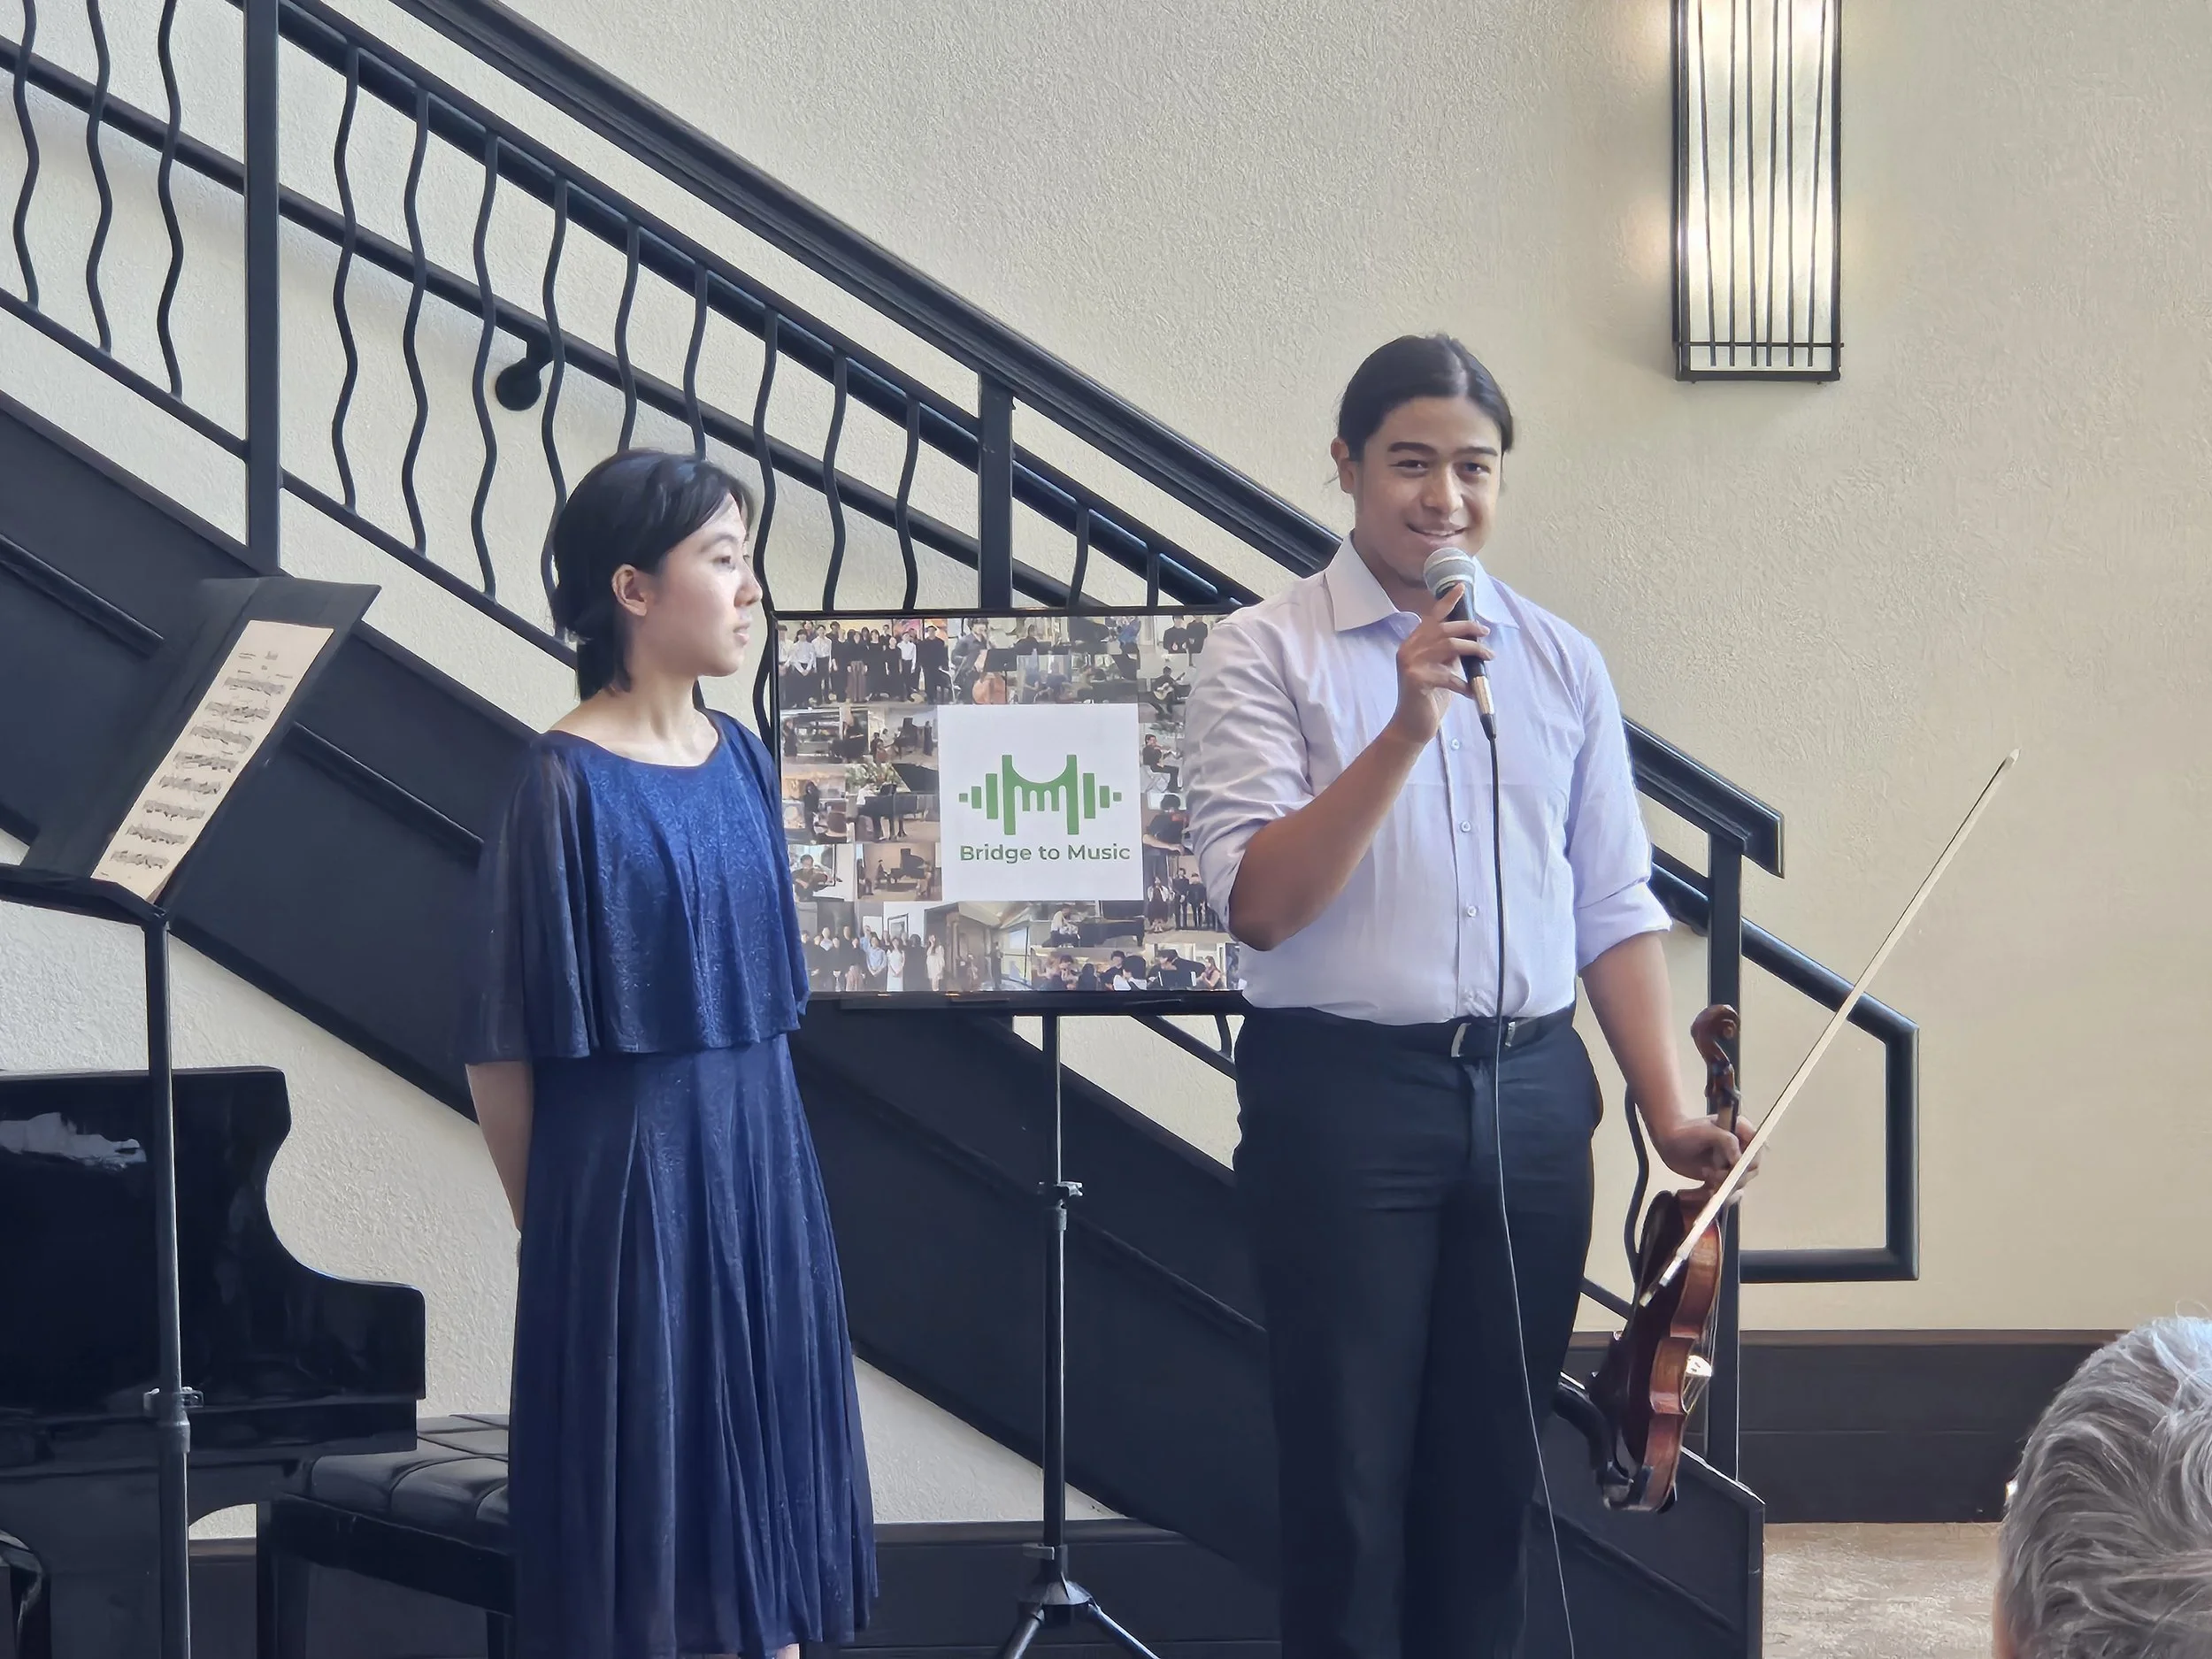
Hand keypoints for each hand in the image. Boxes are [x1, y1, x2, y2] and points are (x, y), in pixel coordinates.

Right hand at [1387, 588, 1492, 746]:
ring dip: (1473, 649)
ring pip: (1449, 646)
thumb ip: (1448, 653)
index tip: (1462, 588)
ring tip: (1488, 656)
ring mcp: (1411, 664)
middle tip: (1485, 633)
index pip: (1431, 617)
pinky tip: (1472, 691)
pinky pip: (1449, 676)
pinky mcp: (1417, 680)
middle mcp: (1408, 649)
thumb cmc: (1428, 698)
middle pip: (1443, 629)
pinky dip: (1464, 683)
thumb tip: (1469, 639)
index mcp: (1413, 644)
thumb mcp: (1441, 669)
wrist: (1412, 726)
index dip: (1447, 601)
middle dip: (1469, 627)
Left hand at [1648, 1113, 1759, 1189]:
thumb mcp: (1707, 1131)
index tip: (1734, 1166)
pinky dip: (1714, 1196)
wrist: (1668, 1141)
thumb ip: (1726, 1141)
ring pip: (1737, 1184)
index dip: (1748, 1161)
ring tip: (1705, 1175)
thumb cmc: (1687, 1130)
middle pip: (1749, 1171)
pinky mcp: (1721, 1178)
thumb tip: (1739, 1161)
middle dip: (1733, 1176)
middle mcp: (1740, 1151)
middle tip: (1714, 1175)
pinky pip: (1724, 1192)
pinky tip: (1703, 1192)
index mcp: (1742, 1134)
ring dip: (1723, 1185)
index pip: (1756, 1151)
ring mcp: (1731, 1165)